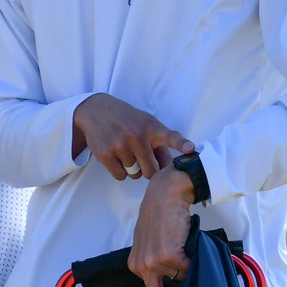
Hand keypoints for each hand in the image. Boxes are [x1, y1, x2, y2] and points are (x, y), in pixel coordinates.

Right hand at [72, 93, 186, 180]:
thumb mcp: (146, 125)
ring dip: (132, 169)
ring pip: (135, 175)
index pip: (170, 136)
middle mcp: (136, 135)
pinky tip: (116, 157)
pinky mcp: (105, 154)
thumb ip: (160, 146)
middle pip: (151, 171)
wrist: (96, 110)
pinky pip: (121, 176)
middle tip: (140, 158)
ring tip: (126, 153)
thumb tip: (169, 167)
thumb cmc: (127, 119)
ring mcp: (120, 145)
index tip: (190, 149)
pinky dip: (120, 171)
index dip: (181, 143)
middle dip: (147, 169)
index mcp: (151, 127)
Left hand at [129, 158, 195, 286]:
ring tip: (183, 248)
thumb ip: (155, 264)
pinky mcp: (168, 256)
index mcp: (135, 266)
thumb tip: (174, 284)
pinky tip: (187, 242)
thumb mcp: (149, 244)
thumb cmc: (160, 217)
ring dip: (188, 266)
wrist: (165, 195)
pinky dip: (193, 257)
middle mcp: (141, 267)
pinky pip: (189, 268)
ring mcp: (153, 262)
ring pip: (181, 278)